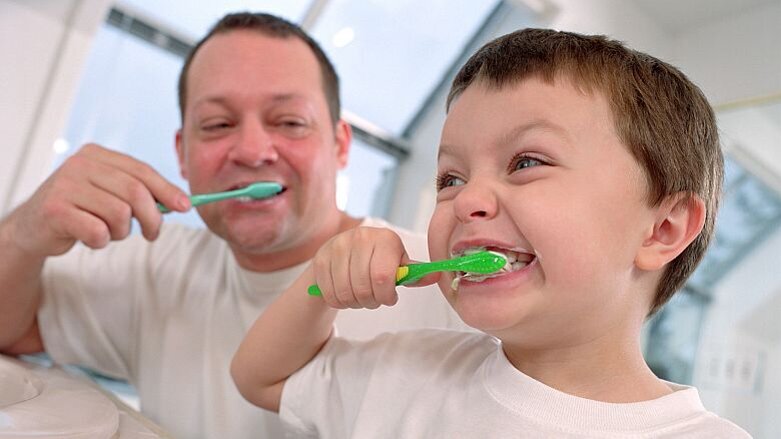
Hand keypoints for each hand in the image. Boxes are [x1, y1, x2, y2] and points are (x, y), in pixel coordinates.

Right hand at [9, 143, 189, 256]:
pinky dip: (102, 241)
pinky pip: (98, 231)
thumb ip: (140, 192)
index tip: (185, 207)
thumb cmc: (80, 210)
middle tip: (152, 234)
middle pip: (135, 192)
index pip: (142, 171)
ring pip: (119, 214)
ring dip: (122, 232)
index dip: (167, 190)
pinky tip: (91, 238)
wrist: (33, 227)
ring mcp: (65, 185)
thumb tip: (181, 202)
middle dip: (152, 218)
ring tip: (110, 233)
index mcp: (96, 155)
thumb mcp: (109, 193)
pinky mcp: (55, 210)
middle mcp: (79, 164)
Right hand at [311, 226, 435, 309]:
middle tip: (374, 300)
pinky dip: (339, 302)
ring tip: (361, 297)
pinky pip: (330, 293)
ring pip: (346, 293)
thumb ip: (414, 274)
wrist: (342, 252)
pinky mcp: (320, 259)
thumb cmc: (376, 260)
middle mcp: (360, 237)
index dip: (387, 296)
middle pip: (365, 287)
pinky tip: (345, 294)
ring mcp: (337, 247)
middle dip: (372, 302)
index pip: (383, 277)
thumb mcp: (397, 264)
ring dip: (355, 303)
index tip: (389, 299)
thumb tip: (436, 276)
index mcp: (385, 238)